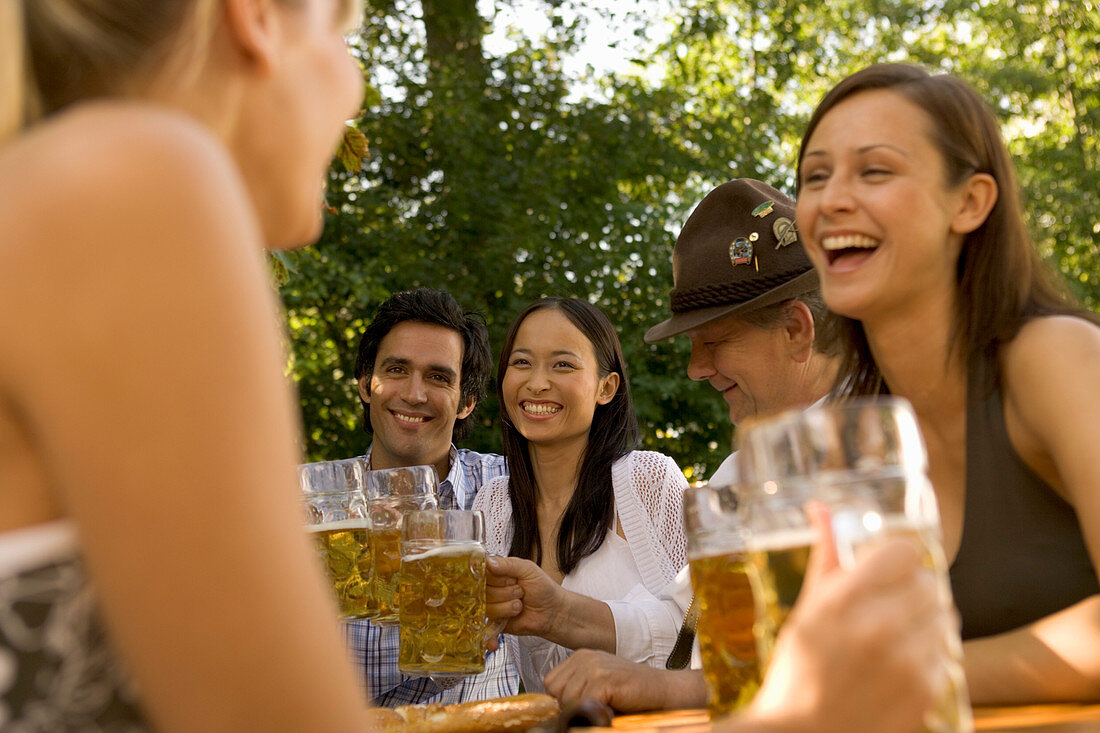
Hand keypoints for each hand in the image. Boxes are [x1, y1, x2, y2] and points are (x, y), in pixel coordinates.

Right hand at [486, 555, 565, 637]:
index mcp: (497, 573)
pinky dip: (489, 636)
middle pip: (483, 591)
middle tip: (519, 591)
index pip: (481, 572)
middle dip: (504, 592)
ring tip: (519, 604)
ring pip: (487, 608)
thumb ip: (508, 564)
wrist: (553, 612)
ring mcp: (492, 607)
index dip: (493, 577)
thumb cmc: (543, 589)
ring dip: (506, 607)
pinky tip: (495, 638)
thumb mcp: (528, 569)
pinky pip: (485, 629)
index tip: (507, 579)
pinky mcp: (495, 624)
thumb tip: (489, 561)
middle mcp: (492, 589)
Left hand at [543, 649, 704, 712]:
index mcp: (581, 656)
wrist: (664, 691)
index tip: (581, 706)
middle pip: (555, 691)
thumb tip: (554, 708)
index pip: (550, 682)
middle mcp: (585, 657)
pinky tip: (610, 710)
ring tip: (604, 708)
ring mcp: (595, 666)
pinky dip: (595, 713)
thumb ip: (577, 688)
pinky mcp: (605, 679)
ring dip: (584, 711)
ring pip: (567, 699)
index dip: (562, 700)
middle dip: (569, 705)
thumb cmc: (633, 693)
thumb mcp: (598, 684)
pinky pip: (583, 704)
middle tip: (594, 708)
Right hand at [746, 519, 952, 732]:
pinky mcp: (925, 691)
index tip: (887, 570)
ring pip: (943, 616)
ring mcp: (906, 661)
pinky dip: (928, 657)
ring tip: (895, 639)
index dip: (897, 558)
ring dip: (924, 623)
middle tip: (891, 607)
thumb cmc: (800, 668)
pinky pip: (945, 654)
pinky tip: (900, 667)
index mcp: (844, 600)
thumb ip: (825, 555)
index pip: (903, 552)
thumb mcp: (807, 608)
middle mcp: (878, 627)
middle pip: (929, 583)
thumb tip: (821, 507)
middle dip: (912, 590)